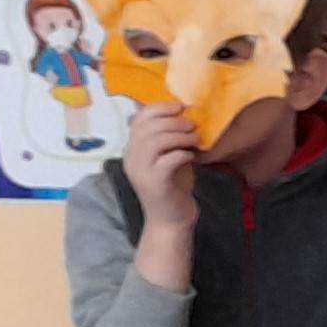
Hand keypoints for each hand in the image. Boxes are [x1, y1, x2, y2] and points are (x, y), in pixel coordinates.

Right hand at [121, 106, 200, 230]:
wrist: (172, 220)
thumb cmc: (175, 186)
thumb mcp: (172, 156)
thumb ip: (171, 138)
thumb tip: (184, 114)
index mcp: (133, 149)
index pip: (138, 119)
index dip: (159, 108)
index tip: (181, 107)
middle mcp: (131, 158)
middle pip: (146, 128)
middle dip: (173, 121)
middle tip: (192, 125)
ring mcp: (140, 171)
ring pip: (154, 142)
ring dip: (179, 136)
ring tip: (194, 139)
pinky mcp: (154, 183)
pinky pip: (166, 161)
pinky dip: (181, 154)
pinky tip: (191, 156)